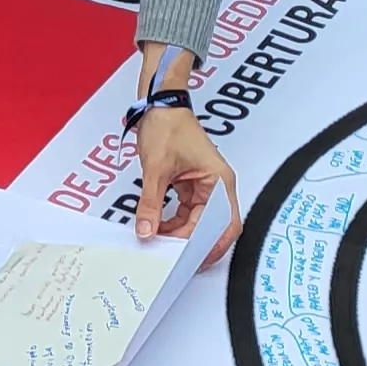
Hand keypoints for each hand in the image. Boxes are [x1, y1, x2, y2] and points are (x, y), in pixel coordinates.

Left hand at [132, 106, 236, 269]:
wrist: (160, 105)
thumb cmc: (168, 125)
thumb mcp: (156, 168)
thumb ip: (151, 203)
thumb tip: (147, 230)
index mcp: (219, 182)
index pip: (219, 224)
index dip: (203, 244)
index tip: (182, 256)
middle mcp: (217, 186)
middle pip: (214, 228)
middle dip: (196, 245)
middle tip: (175, 259)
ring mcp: (206, 187)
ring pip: (200, 222)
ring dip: (182, 235)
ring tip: (161, 244)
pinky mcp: (193, 186)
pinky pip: (188, 212)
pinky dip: (176, 223)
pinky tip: (159, 229)